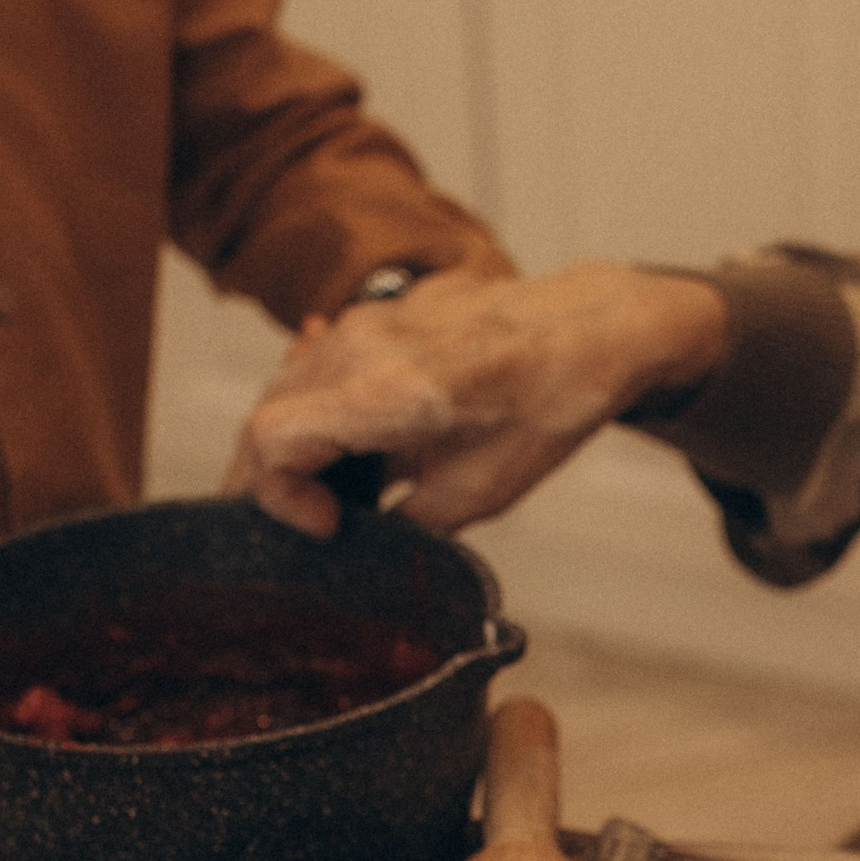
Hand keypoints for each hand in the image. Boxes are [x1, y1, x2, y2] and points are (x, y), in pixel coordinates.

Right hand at [227, 261, 728, 536]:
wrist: (593, 327)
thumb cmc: (548, 404)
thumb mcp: (479, 491)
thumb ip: (408, 523)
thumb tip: (368, 545)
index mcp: (383, 392)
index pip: (271, 440)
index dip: (280, 496)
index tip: (329, 525)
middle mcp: (361, 347)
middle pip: (266, 415)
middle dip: (274, 480)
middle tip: (310, 524)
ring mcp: (367, 322)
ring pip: (287, 390)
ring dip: (295, 446)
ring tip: (330, 493)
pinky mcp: (379, 315)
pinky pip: (319, 364)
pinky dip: (317, 409)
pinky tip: (340, 439)